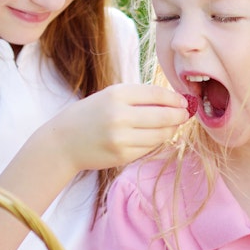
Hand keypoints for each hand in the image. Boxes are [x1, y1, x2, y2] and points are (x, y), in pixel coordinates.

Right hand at [42, 84, 189, 172]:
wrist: (63, 142)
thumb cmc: (90, 115)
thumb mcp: (110, 96)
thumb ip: (139, 97)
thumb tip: (174, 101)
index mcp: (117, 94)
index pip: (157, 94)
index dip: (175, 98)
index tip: (184, 101)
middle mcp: (119, 115)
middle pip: (164, 116)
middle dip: (180, 115)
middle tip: (185, 114)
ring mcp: (121, 138)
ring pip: (160, 135)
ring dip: (170, 130)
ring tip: (170, 125)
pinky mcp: (123, 155)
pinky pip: (149, 148)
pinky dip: (155, 142)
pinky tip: (152, 136)